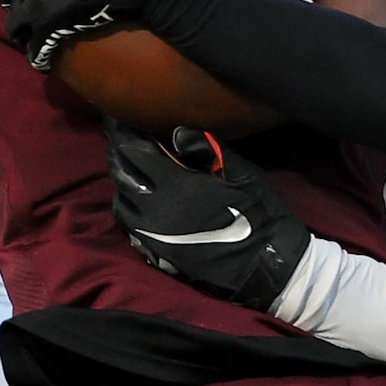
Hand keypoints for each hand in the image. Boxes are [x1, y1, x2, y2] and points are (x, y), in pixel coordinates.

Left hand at [107, 123, 308, 310]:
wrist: (266, 265)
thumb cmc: (259, 214)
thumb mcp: (241, 173)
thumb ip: (207, 148)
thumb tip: (177, 131)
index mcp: (175, 184)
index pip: (133, 151)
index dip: (123, 133)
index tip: (120, 120)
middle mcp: (156, 209)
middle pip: (121, 175)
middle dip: (120, 155)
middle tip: (124, 141)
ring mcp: (153, 234)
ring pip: (121, 202)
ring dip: (123, 184)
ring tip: (132, 171)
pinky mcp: (157, 254)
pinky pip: (130, 228)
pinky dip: (130, 210)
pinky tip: (140, 202)